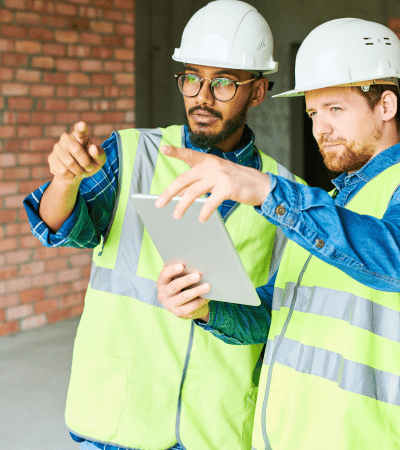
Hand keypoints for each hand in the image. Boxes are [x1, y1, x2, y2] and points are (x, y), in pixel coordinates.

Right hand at [48, 121, 106, 184]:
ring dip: (79, 171)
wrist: (76, 174)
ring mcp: (57, 147)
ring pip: (69, 163)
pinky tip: (71, 173)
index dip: (81, 127)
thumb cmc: (90, 163)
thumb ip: (99, 154)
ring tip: (80, 171)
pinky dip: (71, 176)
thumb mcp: (99, 160)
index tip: (82, 125)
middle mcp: (67, 138)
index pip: (80, 130)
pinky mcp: (51, 158)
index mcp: (81, 136)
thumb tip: (93, 148)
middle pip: (76, 150)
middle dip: (85, 163)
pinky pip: (62, 171)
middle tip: (89, 167)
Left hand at [155, 145, 270, 221]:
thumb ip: (198, 183)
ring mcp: (220, 175)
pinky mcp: (228, 187)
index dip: (176, 152)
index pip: (189, 155)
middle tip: (159, 204)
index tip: (163, 148)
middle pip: (185, 179)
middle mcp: (212, 165)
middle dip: (170, 192)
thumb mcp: (215, 179)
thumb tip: (179, 194)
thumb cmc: (235, 182)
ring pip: (194, 191)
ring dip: (182, 205)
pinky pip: (211, 201)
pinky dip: (204, 212)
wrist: (260, 185)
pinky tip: (201, 219)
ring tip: (176, 215)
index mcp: (208, 161)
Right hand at [157, 263, 210, 320]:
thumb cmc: (182, 286)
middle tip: (198, 275)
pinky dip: (198, 302)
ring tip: (207, 286)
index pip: (164, 275)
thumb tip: (185, 259)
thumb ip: (179, 270)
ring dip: (196, 291)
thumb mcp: (178, 278)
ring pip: (183, 297)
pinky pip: (189, 307)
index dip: (172, 270)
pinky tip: (205, 298)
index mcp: (161, 283)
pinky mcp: (178, 313)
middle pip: (174, 286)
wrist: (184, 304)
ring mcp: (170, 305)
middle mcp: (163, 295)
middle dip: (186, 280)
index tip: (182, 266)